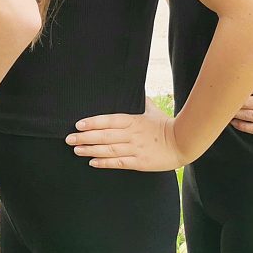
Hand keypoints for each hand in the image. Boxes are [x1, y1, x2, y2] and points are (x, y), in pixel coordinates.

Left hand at [66, 98, 187, 170]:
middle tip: (69, 139)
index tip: (78, 124)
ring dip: (91, 150)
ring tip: (76, 150)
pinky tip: (92, 162)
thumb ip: (140, 100)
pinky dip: (105, 163)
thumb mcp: (152, 109)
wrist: (183, 142)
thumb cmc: (165, 124)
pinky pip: (119, 163)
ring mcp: (135, 149)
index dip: (93, 122)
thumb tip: (134, 89)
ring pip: (109, 150)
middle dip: (85, 137)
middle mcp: (132, 134)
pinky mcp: (139, 162)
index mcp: (134, 120)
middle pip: (105, 136)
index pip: (109, 120)